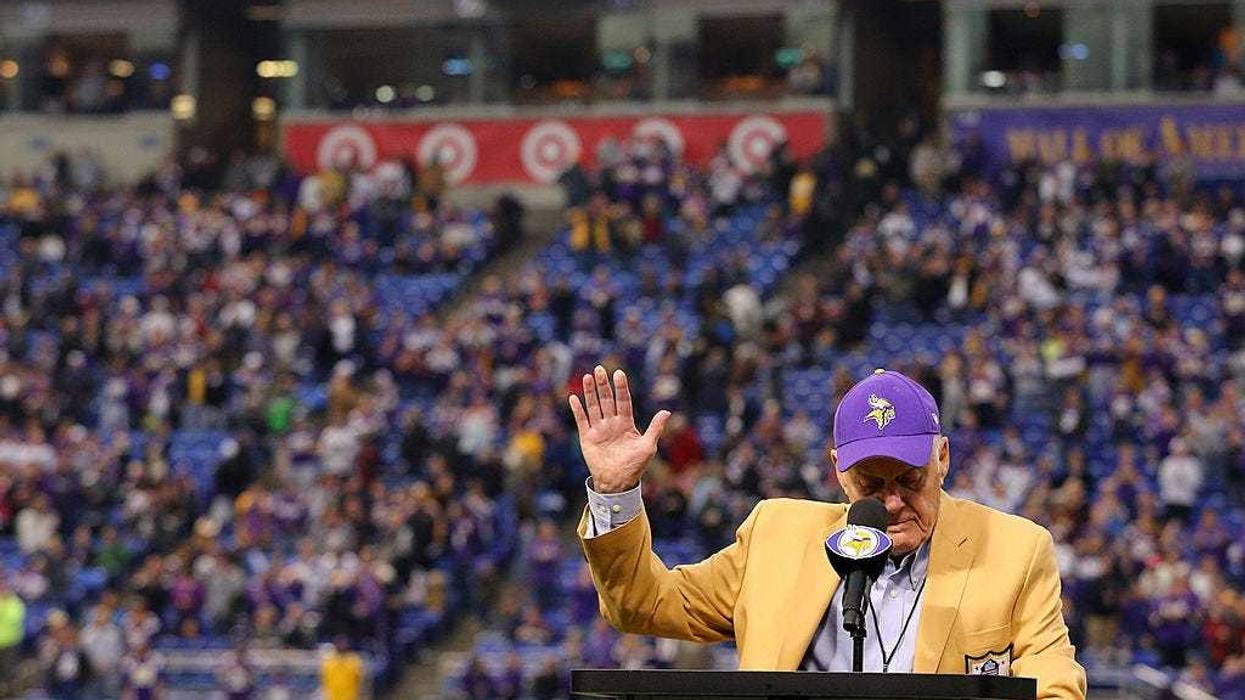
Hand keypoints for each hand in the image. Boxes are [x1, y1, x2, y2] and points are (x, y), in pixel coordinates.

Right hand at [569, 366, 670, 493]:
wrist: (618, 483)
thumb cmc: (635, 466)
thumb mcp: (648, 446)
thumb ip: (655, 428)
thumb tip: (667, 411)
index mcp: (626, 424)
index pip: (623, 401)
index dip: (621, 388)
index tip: (619, 373)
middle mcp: (611, 423)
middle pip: (606, 400)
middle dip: (603, 385)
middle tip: (600, 369)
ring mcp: (599, 430)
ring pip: (594, 406)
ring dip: (590, 392)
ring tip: (587, 377)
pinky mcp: (588, 438)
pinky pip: (582, 421)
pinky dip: (578, 410)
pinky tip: (574, 397)